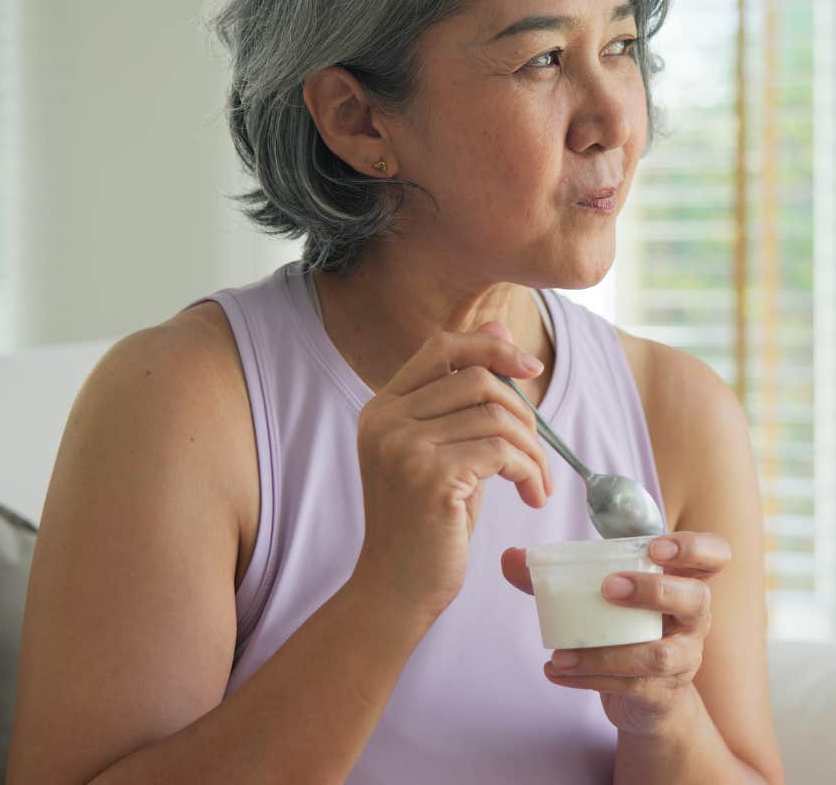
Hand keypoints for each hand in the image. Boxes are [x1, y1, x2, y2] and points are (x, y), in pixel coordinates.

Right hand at [353, 322, 553, 626]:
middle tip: (535, 453)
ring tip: (537, 482)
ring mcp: (403, 446)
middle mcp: (385, 420)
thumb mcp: (444, 451)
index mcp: (382, 407)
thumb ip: (464, 397)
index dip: (490, 346)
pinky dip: (530, 471)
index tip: (529, 370)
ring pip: (496, 416)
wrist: (397, 590)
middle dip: (523, 413)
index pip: (441, 347)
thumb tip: (497, 328)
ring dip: (532, 449)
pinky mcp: (429, 476)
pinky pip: (502, 452)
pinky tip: (532, 496)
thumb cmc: (426, 523)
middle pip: (477, 379)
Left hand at [502, 531, 730, 736]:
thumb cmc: (624, 625)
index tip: (655, 546)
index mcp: (683, 579)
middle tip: (608, 587)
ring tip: (562, 652)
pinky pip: (631, 686)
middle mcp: (693, 618)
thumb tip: (510, 556)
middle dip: (654, 590)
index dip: (693, 547)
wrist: (646, 695)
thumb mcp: (598, 593)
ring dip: (607, 652)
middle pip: (697, 599)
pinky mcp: (664, 693)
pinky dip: (589, 677)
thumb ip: (556, 573)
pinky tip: (555, 669)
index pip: (714, 553)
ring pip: (660, 654)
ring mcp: (684, 658)